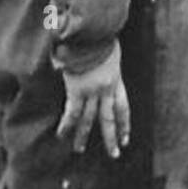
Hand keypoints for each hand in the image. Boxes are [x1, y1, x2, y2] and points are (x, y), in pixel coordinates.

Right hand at [56, 42, 130, 157]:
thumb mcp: (111, 54)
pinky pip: (72, 112)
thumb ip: (108, 64)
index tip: (125, 139)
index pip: (123, 108)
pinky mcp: (76, 90)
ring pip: (89, 120)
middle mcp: (106, 90)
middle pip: (109, 119)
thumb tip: (102, 65)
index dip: (124, 125)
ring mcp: (92, 92)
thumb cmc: (101, 38)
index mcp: (116, 81)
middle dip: (111, 138)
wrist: (92, 34)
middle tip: (114, 154)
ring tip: (79, 150)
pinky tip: (61, 135)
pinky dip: (66, 125)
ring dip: (83, 136)